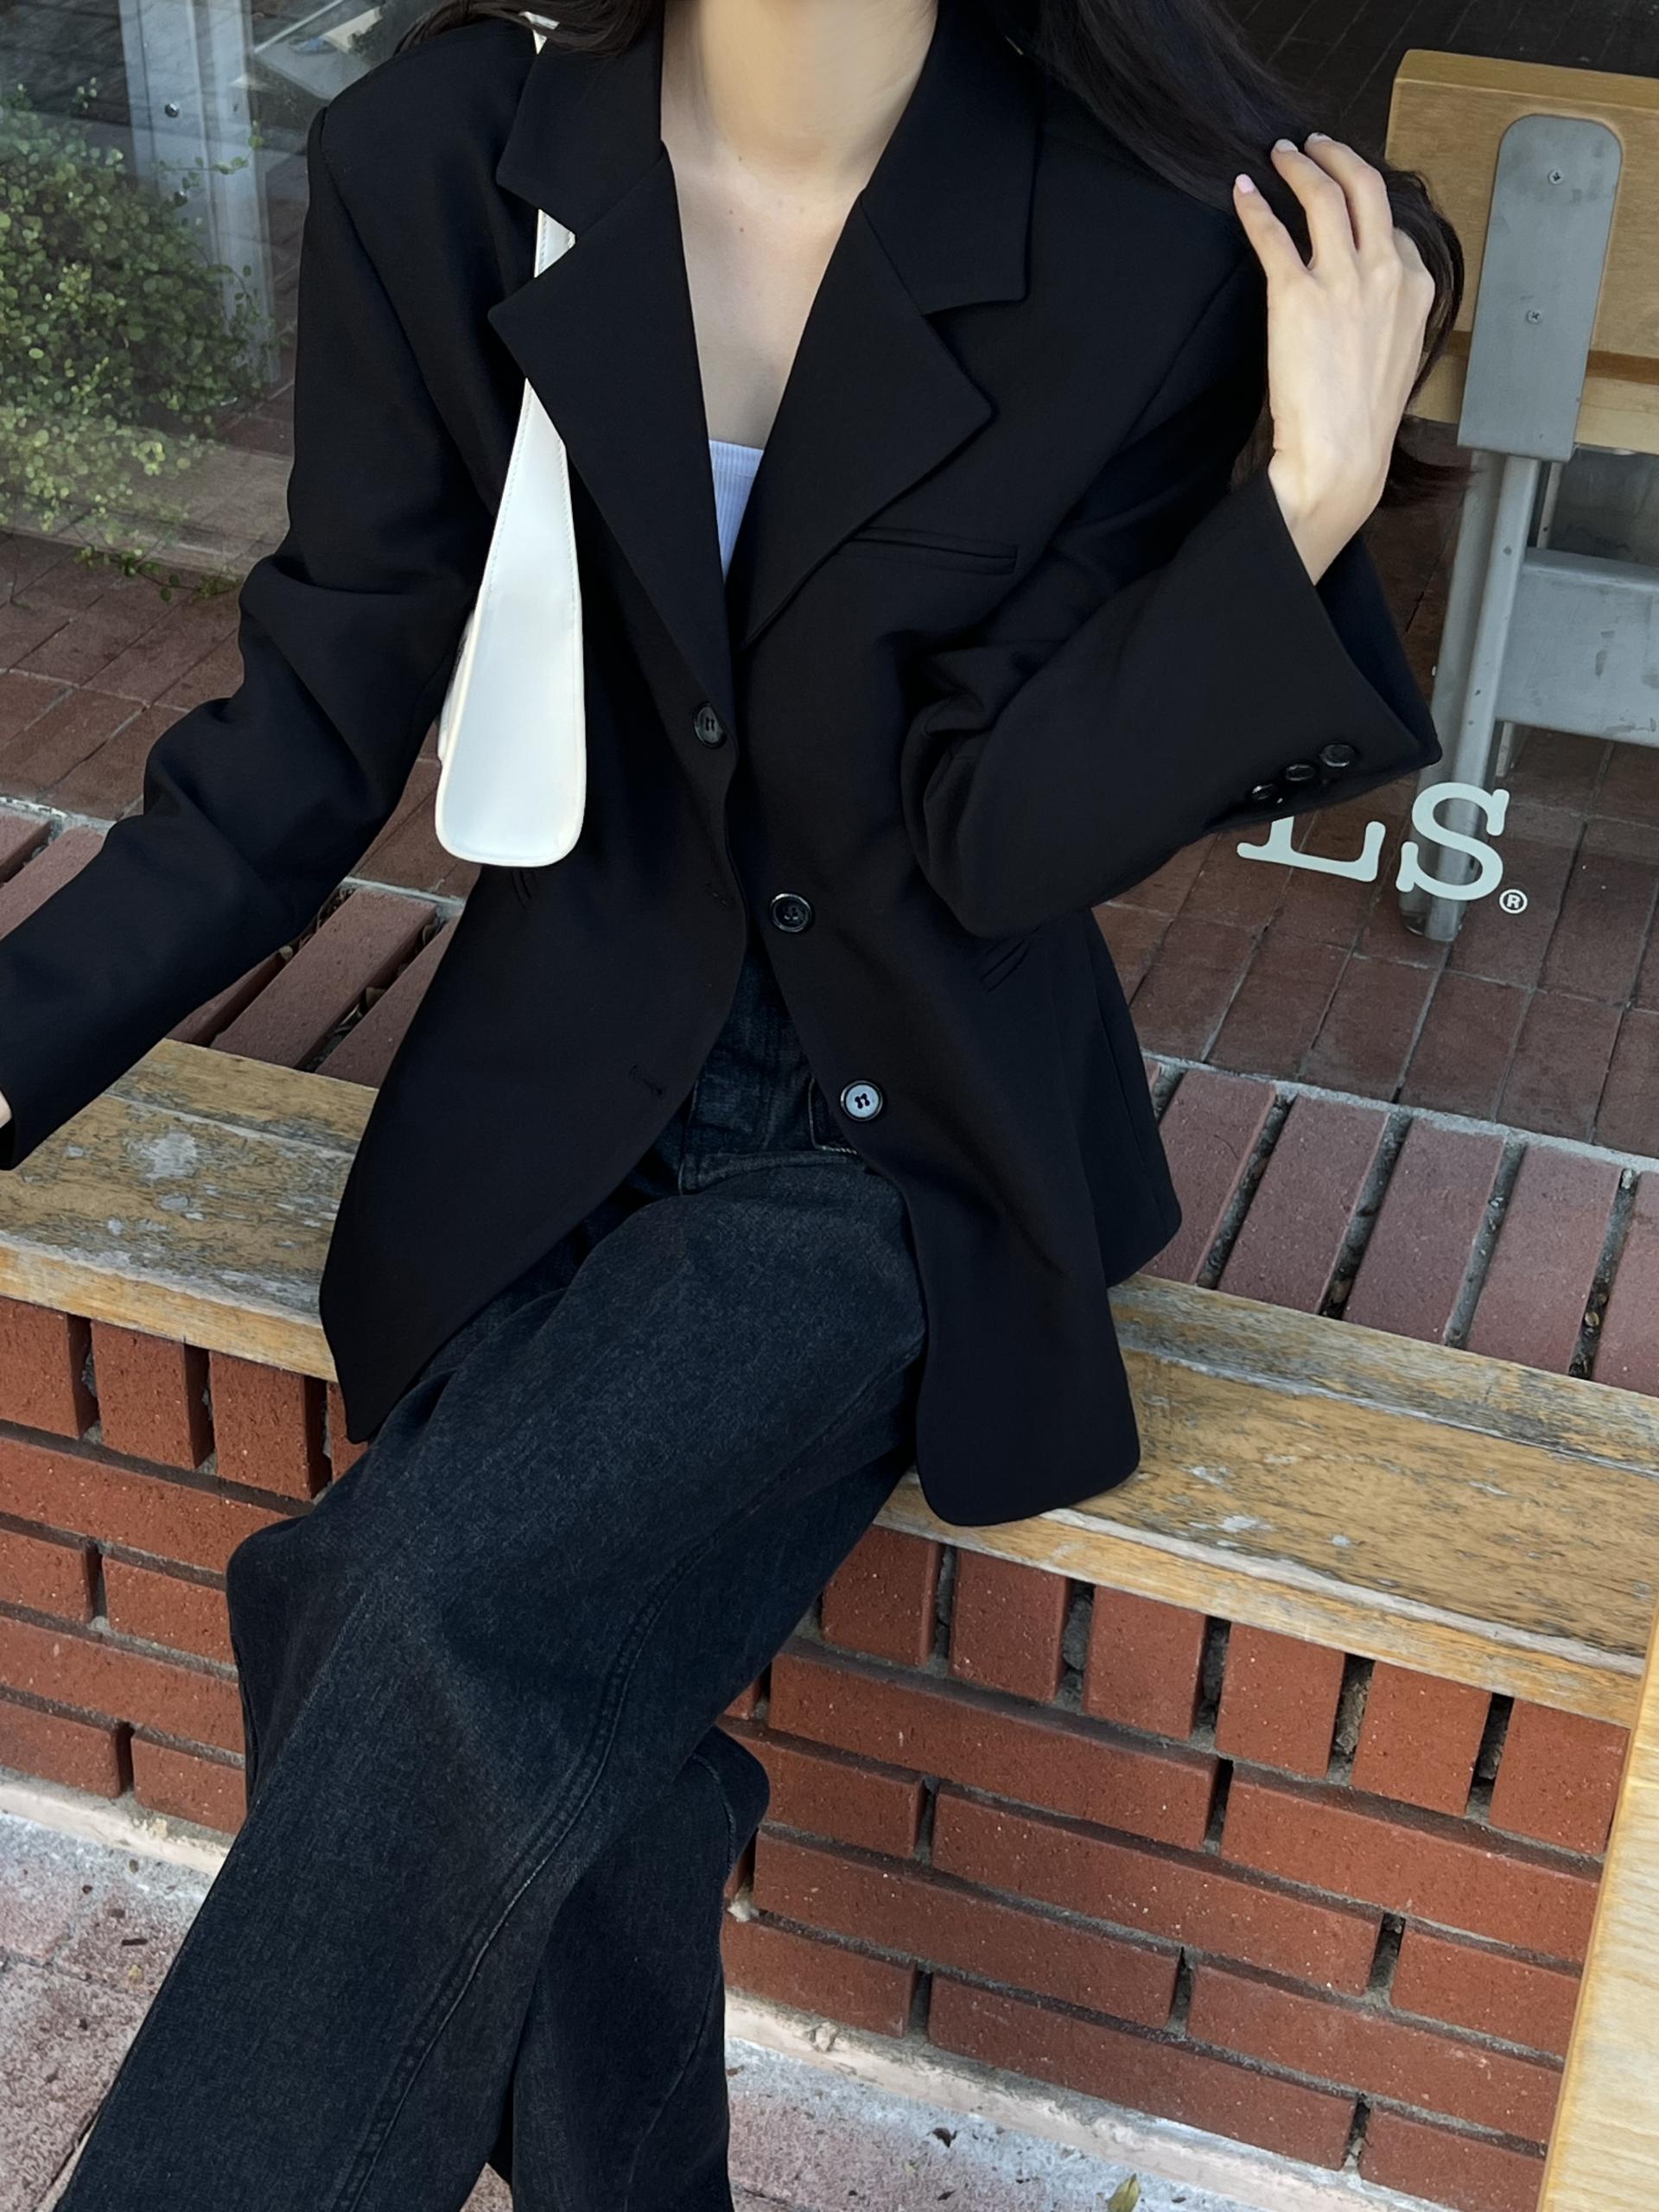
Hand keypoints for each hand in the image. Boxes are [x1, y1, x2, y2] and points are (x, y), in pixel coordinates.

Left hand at [1233, 134, 1435, 582]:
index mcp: (1415, 288)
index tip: (1342, 194)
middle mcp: (1385, 273)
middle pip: (1366, 188)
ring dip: (1299, 165)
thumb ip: (1388, 317)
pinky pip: (1274, 234)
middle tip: (1312, 144)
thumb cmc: (1363, 423)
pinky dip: (1255, 206)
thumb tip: (1364, 304)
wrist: (1341, 459)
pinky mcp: (1296, 295)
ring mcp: (1342, 280)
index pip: (1392, 227)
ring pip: (1324, 196)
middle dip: (1338, 156)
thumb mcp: (1397, 359)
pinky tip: (1242, 191)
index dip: (1365, 203)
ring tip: (1279, 154)